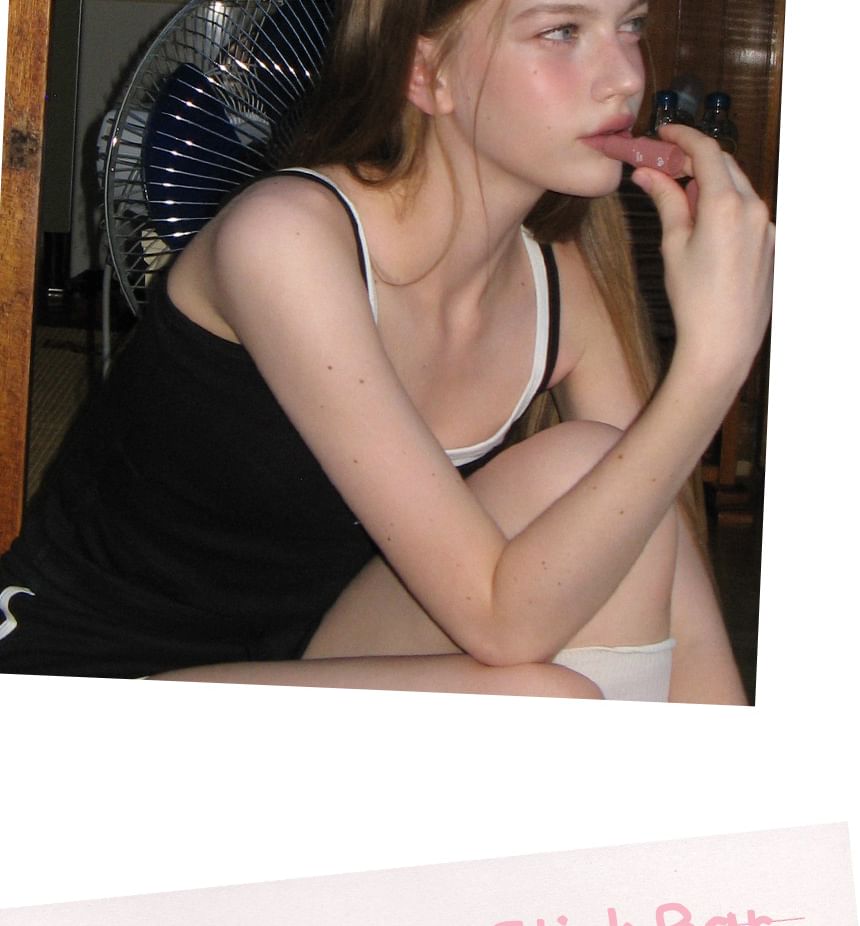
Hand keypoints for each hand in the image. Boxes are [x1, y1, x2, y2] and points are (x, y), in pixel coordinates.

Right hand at [630, 124, 774, 385]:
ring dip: (711, 182)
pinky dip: (725, 203)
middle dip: (696, 159)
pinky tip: (704, 223)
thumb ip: (666, 202)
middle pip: (725, 165)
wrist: (723, 340)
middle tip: (667, 165)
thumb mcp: (673, 245)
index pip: (706, 151)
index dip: (683, 136)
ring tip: (682, 197)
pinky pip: (747, 209)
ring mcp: (766, 225)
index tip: (664, 133)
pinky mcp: (769, 243)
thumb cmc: (694, 298)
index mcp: (725, 204)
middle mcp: (753, 208)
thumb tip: (648, 175)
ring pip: (738, 186)